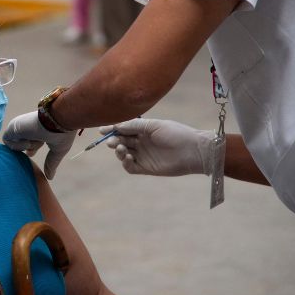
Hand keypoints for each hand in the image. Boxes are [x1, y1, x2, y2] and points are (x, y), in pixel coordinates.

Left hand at [3, 111, 76, 179]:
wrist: (59, 119)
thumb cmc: (62, 132)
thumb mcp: (57, 150)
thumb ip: (51, 163)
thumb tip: (50, 177)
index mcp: (38, 130)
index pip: (29, 139)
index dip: (30, 148)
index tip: (31, 153)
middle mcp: (27, 127)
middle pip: (20, 142)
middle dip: (27, 148)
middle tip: (33, 149)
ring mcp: (20, 126)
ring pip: (14, 143)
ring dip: (26, 145)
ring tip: (38, 139)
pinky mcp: (13, 126)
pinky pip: (7, 141)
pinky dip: (17, 145)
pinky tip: (30, 139)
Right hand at [100, 118, 215, 175]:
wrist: (193, 151)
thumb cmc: (176, 133)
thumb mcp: (154, 125)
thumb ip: (134, 125)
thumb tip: (116, 126)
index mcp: (144, 130)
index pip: (123, 129)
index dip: (112, 129)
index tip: (101, 130)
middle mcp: (142, 142)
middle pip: (121, 141)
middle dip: (114, 140)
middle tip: (111, 141)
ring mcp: (144, 155)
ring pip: (123, 154)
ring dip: (118, 151)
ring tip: (120, 148)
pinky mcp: (147, 168)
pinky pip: (130, 167)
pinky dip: (125, 163)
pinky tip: (128, 157)